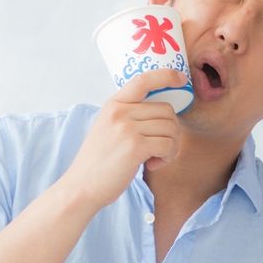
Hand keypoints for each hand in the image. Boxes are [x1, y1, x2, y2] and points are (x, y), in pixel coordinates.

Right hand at [61, 69, 185, 208]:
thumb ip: (129, 116)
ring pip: (171, 128)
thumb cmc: (99, 161)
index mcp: (114, 104)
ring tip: (156, 158)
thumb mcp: (108, 127)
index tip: (180, 79)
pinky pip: (168, 145)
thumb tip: (163, 112)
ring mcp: (127, 128)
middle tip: (161, 149)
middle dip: (173, 131)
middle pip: (167, 111)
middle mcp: (120, 112)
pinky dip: (167, 157)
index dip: (166, 75)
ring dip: (171, 147)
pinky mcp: (135, 147)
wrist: (82, 186)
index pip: (143, 80)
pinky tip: (153, 165)